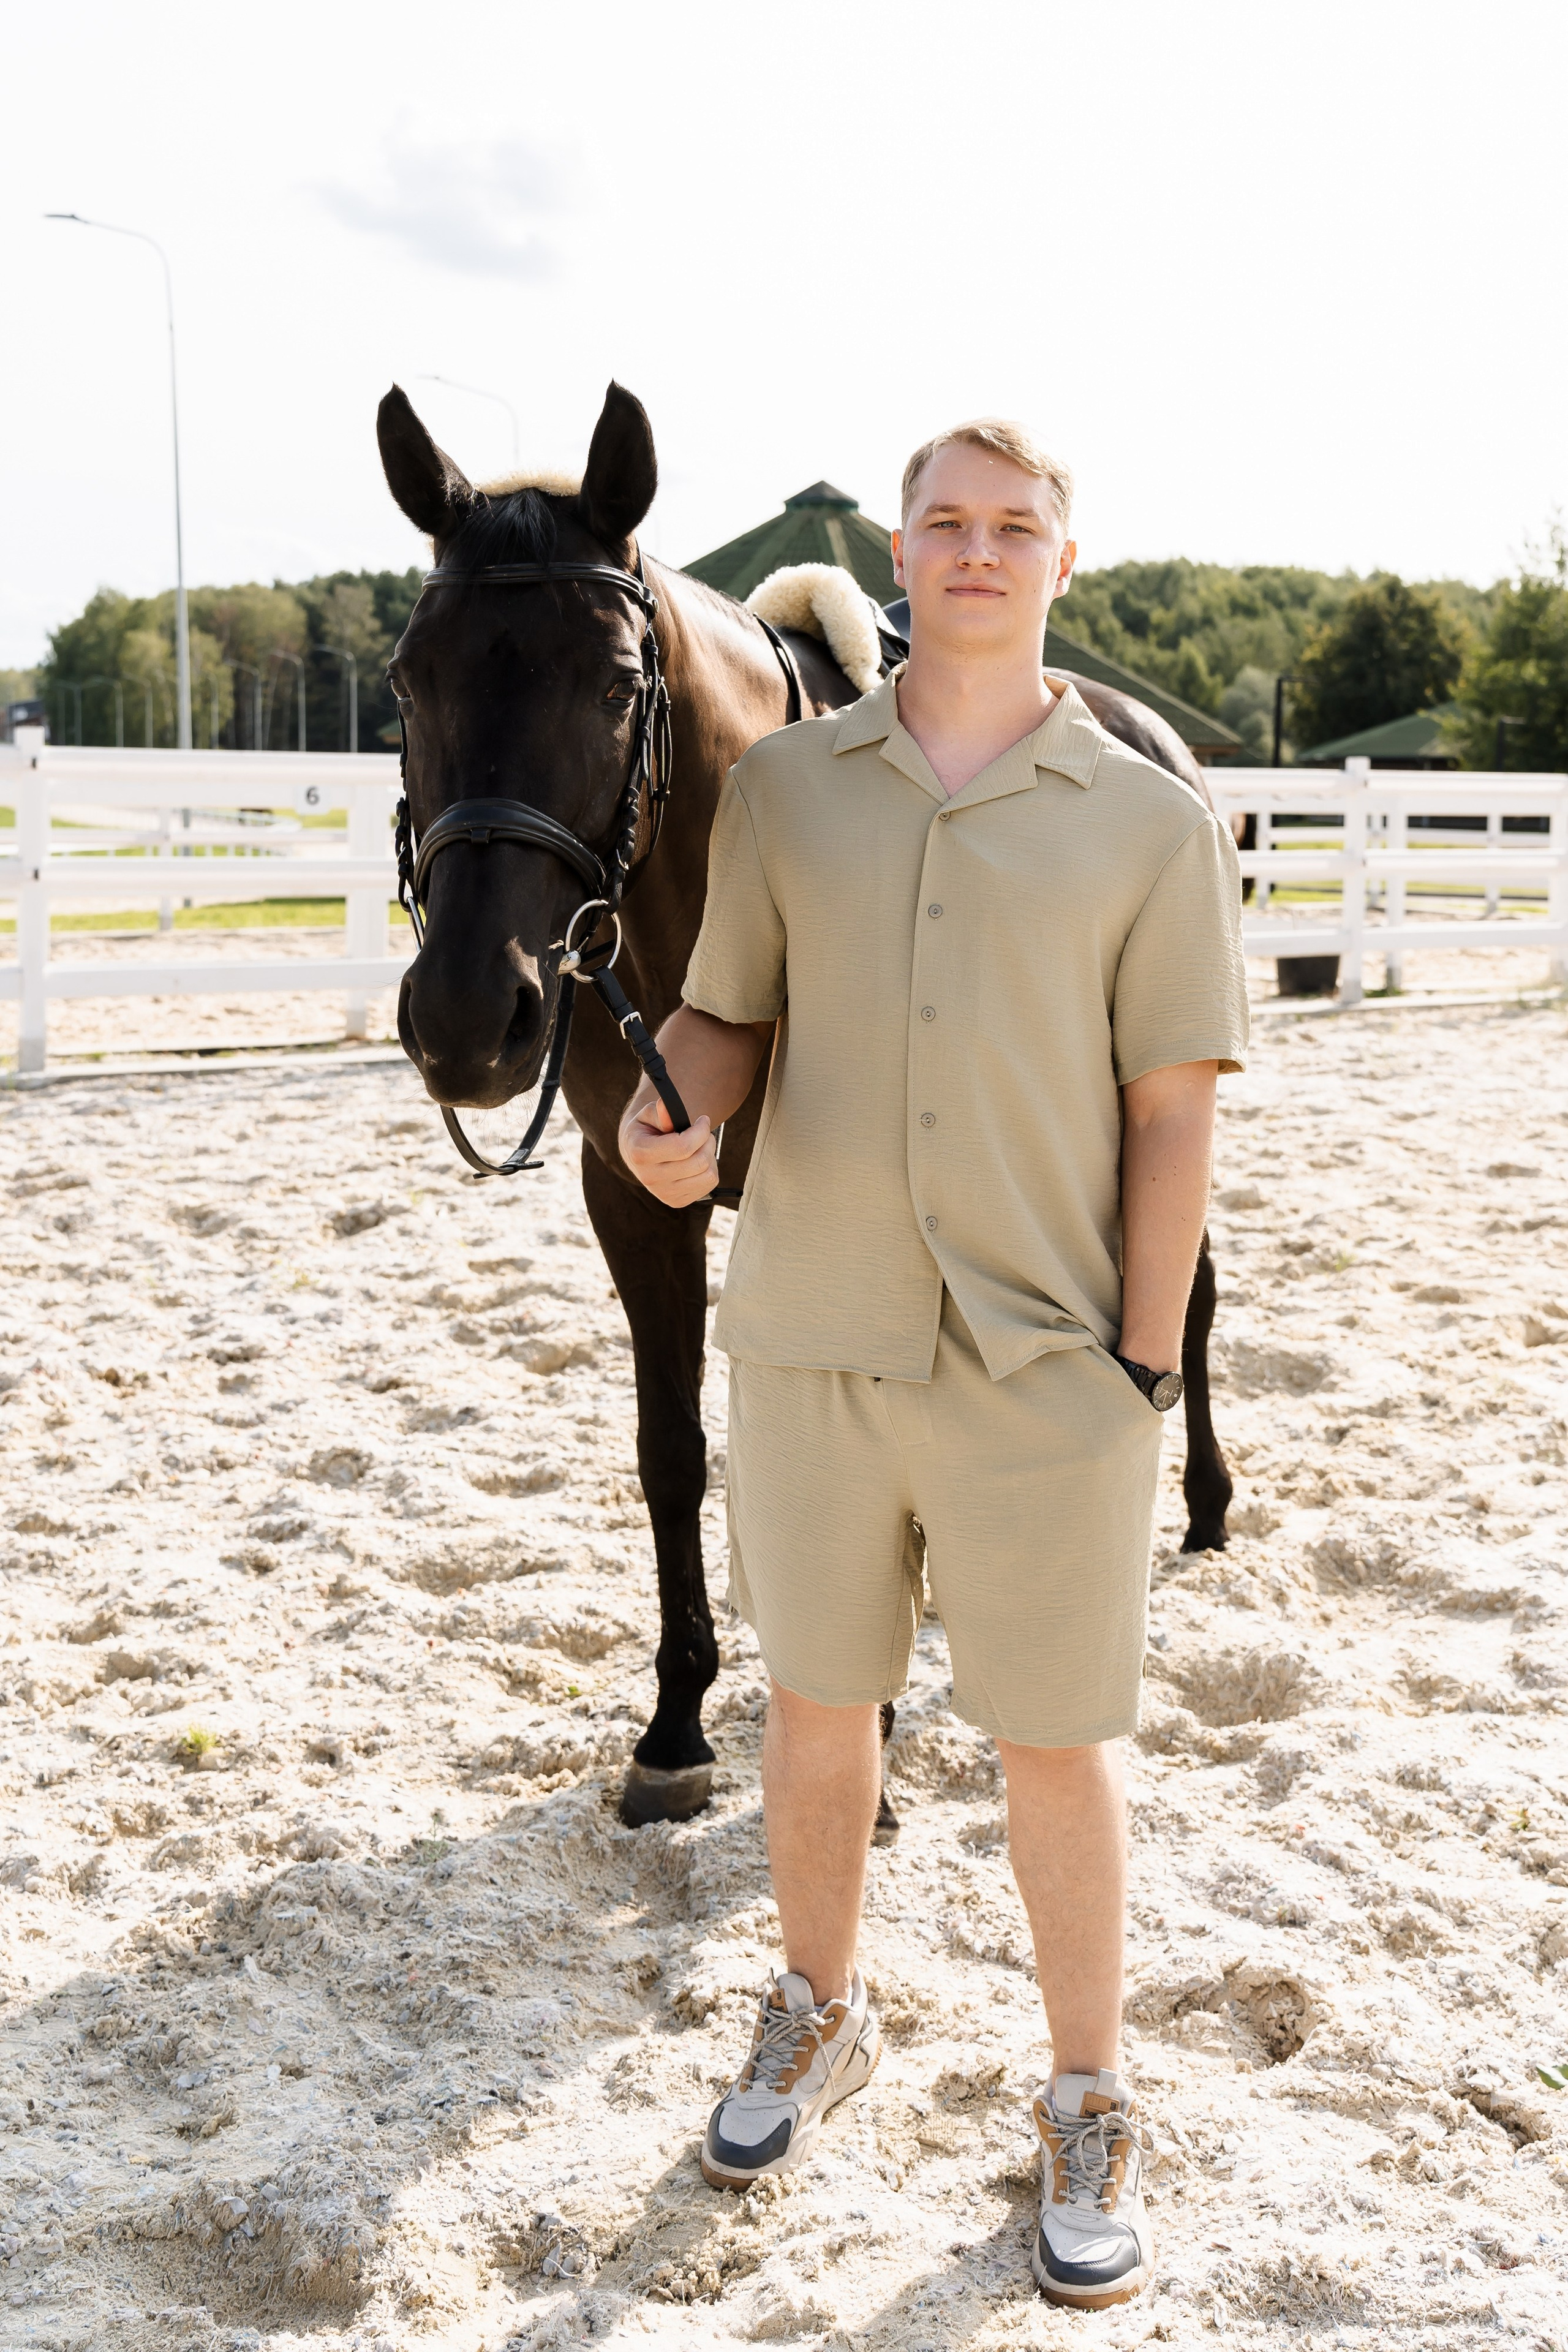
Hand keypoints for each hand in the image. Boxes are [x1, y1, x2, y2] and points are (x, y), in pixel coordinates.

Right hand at [618, 1091, 717, 1207]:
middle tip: (703, 1133)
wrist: (638, 1154)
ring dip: (710, 1156)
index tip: (704, 1120)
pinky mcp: (676, 1201)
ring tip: (700, 1147)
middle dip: (707, 1141)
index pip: (683, 1147)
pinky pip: (709, 1185)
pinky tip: (697, 1162)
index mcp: (640, 1154)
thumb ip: (659, 1111)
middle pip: (699, 1161)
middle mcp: (650, 1178)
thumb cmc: (647, 1129)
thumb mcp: (648, 1115)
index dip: (700, 1131)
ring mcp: (664, 1194)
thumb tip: (665, 1108)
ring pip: (708, 1175)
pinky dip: (709, 1170)